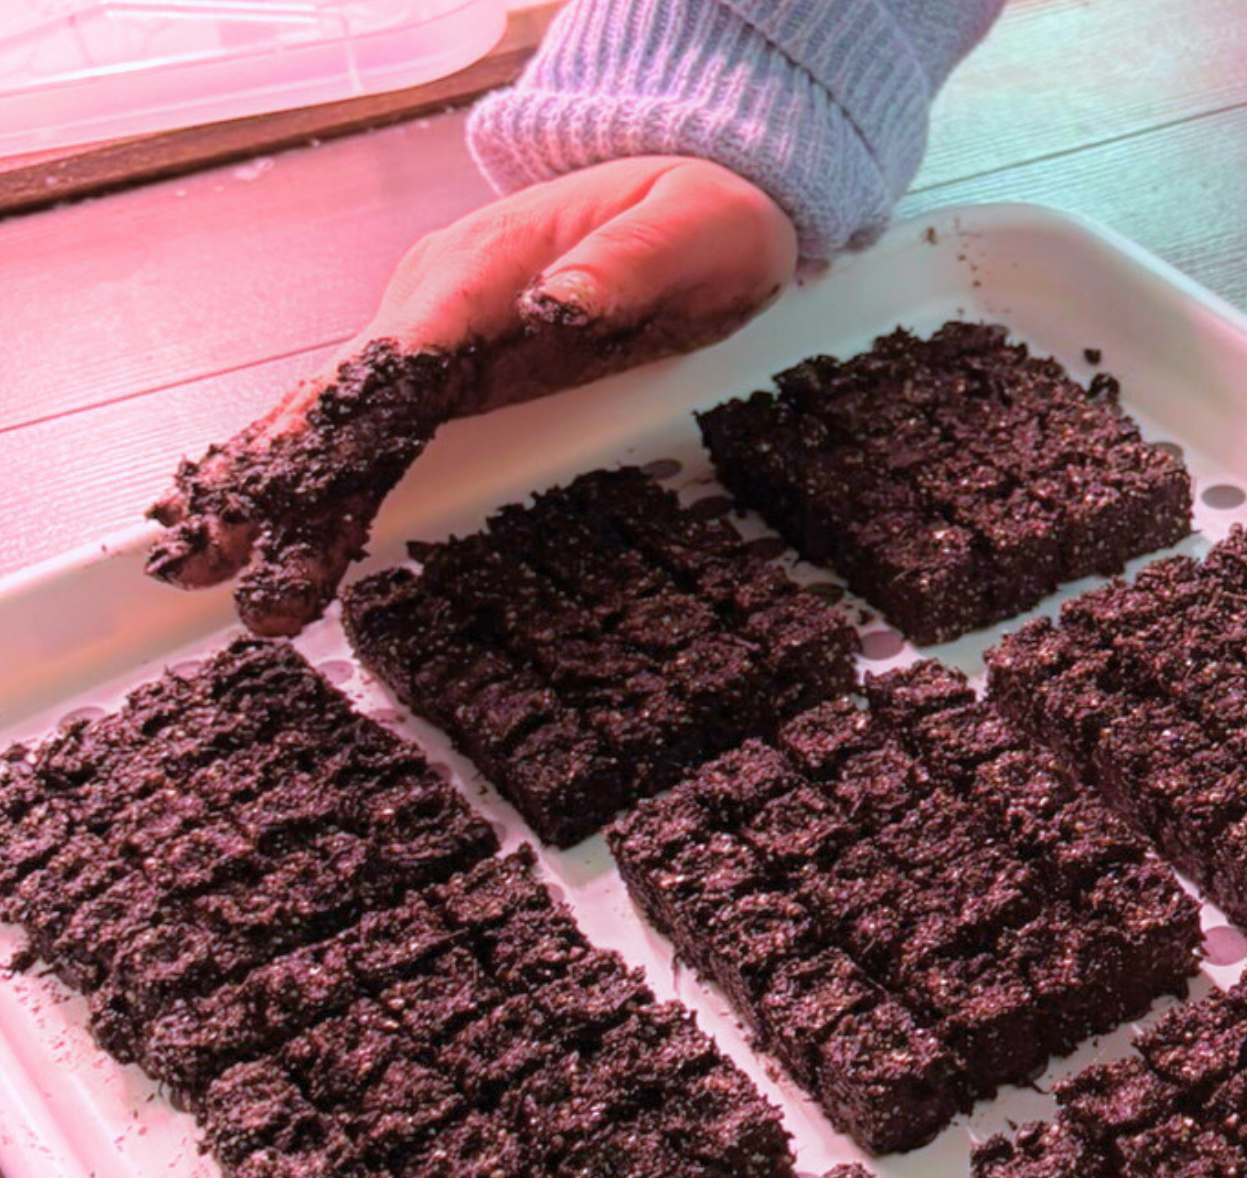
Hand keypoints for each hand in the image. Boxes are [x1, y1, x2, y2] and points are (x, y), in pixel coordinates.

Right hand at [148, 157, 796, 635]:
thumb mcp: (690, 230)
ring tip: (218, 572)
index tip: (312, 457)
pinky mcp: (448, 383)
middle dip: (284, 474)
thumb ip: (626, 266)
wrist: (687, 202)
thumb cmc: (695, 217)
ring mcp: (435, 346)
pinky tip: (277, 550)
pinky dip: (323, 496)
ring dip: (283, 503)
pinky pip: (374, 446)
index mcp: (489, 267)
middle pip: (349, 398)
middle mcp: (437, 306)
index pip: (416, 337)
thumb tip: (562, 304)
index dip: (364, 401)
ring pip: (344, 431)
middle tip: (218, 548)